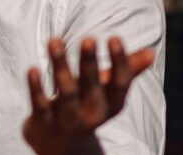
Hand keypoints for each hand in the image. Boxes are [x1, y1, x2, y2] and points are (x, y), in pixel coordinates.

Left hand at [23, 37, 154, 154]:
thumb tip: (151, 53)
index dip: (119, 62)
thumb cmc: (88, 106)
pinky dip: (36, 88)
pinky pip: (40, 105)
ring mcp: (67, 120)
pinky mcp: (43, 123)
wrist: (61, 146)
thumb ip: (127, 71)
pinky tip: (32, 69)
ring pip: (65, 93)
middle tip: (88, 38)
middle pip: (92, 87)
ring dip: (60, 66)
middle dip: (89, 63)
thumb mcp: (108, 92)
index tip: (114, 38)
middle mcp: (92, 114)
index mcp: (111, 104)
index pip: (119, 84)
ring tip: (54, 40)